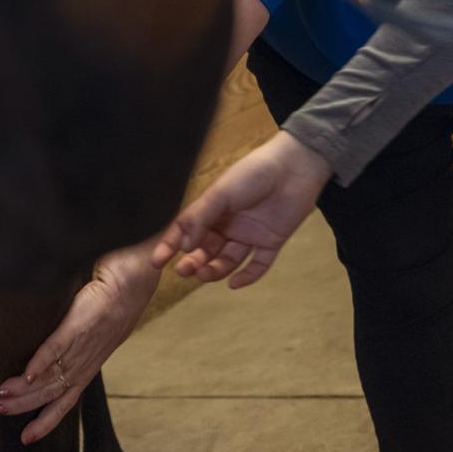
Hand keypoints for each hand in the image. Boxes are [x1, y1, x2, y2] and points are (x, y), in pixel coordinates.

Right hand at [0, 243, 159, 444]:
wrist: (130, 283)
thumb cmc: (109, 305)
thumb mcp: (91, 334)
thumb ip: (71, 344)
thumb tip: (50, 351)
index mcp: (89, 366)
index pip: (66, 402)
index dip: (46, 421)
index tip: (26, 437)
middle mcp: (86, 362)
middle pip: (52, 394)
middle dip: (24, 407)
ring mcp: (82, 345)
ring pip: (51, 376)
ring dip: (24, 390)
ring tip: (1, 397)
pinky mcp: (78, 324)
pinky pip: (56, 348)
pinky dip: (39, 363)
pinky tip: (25, 376)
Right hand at [149, 129, 331, 288]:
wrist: (294, 167)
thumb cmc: (254, 173)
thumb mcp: (221, 193)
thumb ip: (200, 217)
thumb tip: (182, 246)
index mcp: (212, 209)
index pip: (186, 231)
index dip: (170, 246)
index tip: (157, 262)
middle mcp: (228, 224)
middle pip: (206, 250)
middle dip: (193, 262)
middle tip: (184, 271)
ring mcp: (250, 235)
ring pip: (228, 261)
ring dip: (215, 270)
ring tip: (204, 274)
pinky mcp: (271, 243)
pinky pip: (257, 265)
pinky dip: (247, 277)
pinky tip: (234, 284)